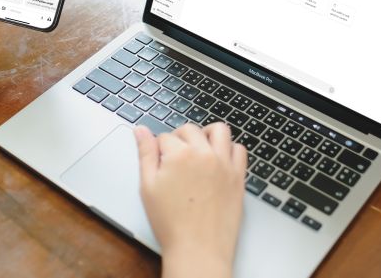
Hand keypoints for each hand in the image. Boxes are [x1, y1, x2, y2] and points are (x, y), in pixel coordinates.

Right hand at [135, 122, 246, 277]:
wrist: (198, 250)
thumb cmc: (171, 223)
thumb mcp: (148, 187)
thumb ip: (145, 154)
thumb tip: (140, 131)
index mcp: (180, 154)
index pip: (165, 136)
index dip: (159, 148)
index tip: (159, 160)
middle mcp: (204, 154)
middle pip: (190, 130)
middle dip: (179, 138)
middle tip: (175, 155)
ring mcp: (224, 164)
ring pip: (219, 130)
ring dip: (207, 134)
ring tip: (199, 147)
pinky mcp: (238, 176)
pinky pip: (240, 150)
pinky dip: (230, 149)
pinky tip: (219, 159)